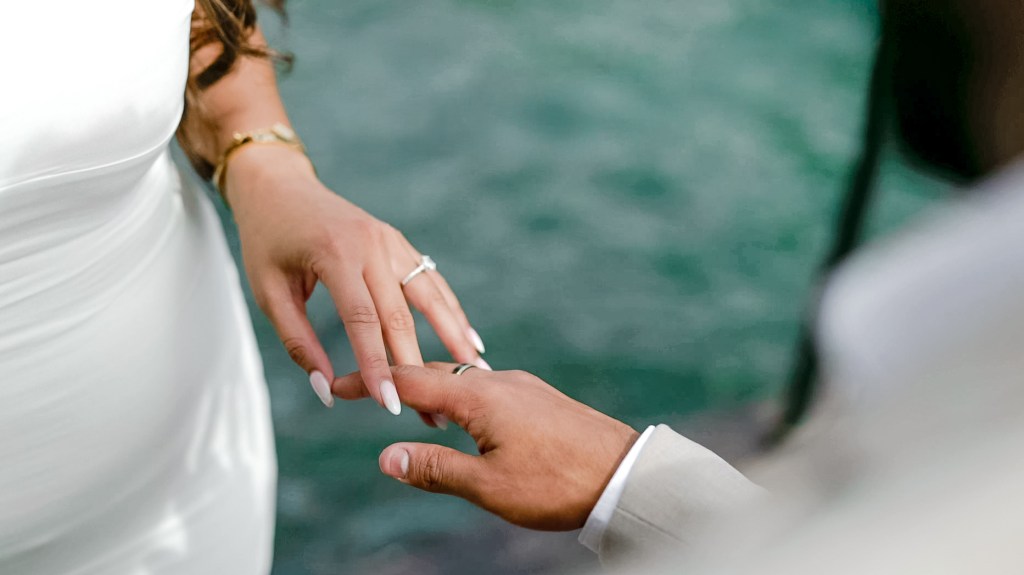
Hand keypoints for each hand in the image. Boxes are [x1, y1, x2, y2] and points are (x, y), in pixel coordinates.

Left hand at [225, 146, 488, 423]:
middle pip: (402, 315)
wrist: (279, 185)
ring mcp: (390, 240)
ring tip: (474, 371)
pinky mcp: (399, 242)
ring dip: (453, 336)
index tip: (391, 404)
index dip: (378, 366)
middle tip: (435, 410)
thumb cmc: (267, 241)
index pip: (362, 320)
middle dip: (418, 367)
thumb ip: (297, 342)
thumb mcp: (268, 292)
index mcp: (335, 254)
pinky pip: (430, 280)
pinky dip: (451, 310)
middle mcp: (371, 244)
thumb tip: (325, 390)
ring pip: (429, 295)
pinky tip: (469, 338)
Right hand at [333, 364, 639, 529]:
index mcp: (480, 397)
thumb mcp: (489, 486)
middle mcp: (498, 380)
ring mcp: (521, 385)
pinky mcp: (538, 396)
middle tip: (364, 391)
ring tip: (407, 406)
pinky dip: (459, 394)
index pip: (410, 382)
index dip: (370, 383)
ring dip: (430, 387)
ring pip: (462, 377)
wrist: (625, 473)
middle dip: (396, 380)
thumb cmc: (557, 484)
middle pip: (434, 372)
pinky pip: (485, 385)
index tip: (338, 387)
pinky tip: (461, 415)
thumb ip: (436, 469)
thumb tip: (385, 456)